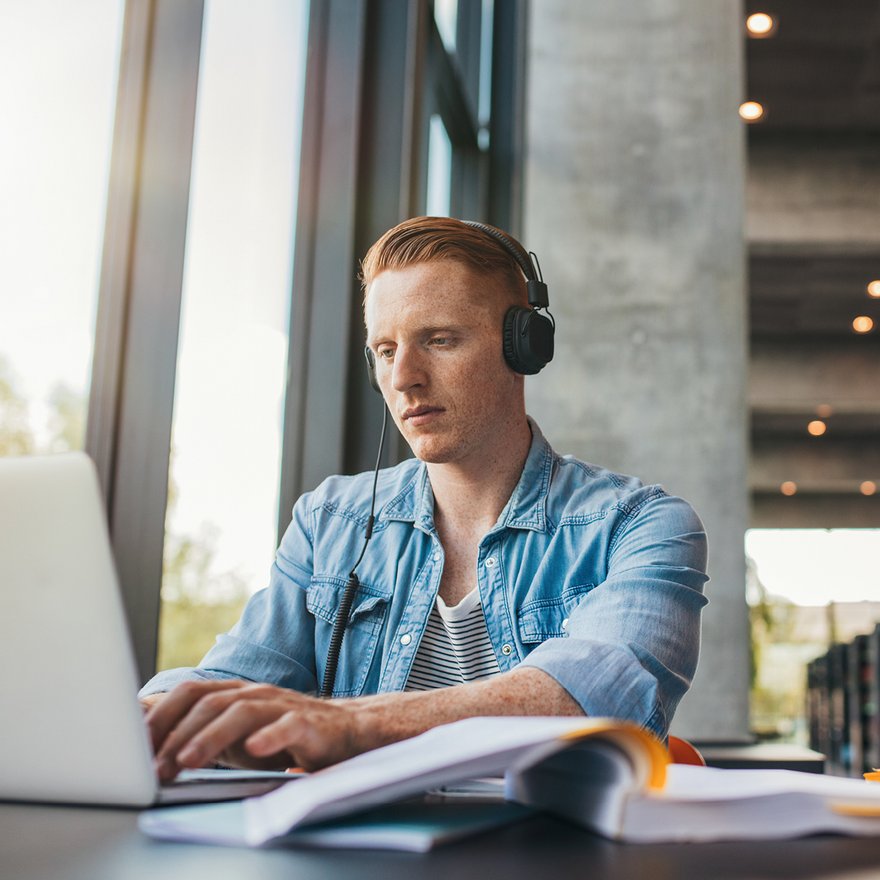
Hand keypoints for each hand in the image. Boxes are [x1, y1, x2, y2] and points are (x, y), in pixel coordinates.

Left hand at [146, 680, 360, 780]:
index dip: (160, 716)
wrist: (341, 732)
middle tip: (157, 767)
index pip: (190, 693)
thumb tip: (145, 740)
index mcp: (234, 693)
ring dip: (211, 736)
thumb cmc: (280, 735)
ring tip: (189, 760)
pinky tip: (255, 750)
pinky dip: (270, 736)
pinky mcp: (309, 723)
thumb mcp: (233, 735)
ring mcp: (282, 705)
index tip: (135, 747)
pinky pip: (288, 725)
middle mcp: (254, 693)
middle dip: (178, 735)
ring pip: (242, 712)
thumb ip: (197, 732)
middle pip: (210, 703)